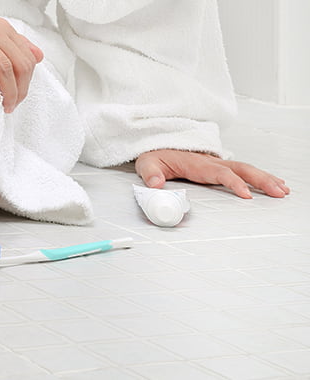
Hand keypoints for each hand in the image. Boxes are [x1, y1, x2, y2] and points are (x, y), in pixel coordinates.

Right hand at [0, 14, 43, 112]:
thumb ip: (14, 44)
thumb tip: (39, 57)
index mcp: (0, 28)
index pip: (26, 56)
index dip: (28, 80)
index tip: (20, 96)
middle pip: (17, 63)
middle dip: (19, 89)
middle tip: (13, 105)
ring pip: (2, 66)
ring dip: (7, 91)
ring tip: (5, 106)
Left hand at [135, 149, 289, 198]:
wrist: (156, 144)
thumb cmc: (154, 154)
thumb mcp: (146, 163)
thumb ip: (150, 173)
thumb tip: (156, 184)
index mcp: (197, 163)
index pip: (220, 173)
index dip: (234, 183)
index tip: (246, 195)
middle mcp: (211, 162)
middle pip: (241, 169)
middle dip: (261, 180)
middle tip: (278, 192)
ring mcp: (217, 163)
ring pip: (246, 169)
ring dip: (265, 178)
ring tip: (282, 190)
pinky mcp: (218, 166)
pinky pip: (242, 170)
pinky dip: (259, 177)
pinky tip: (271, 184)